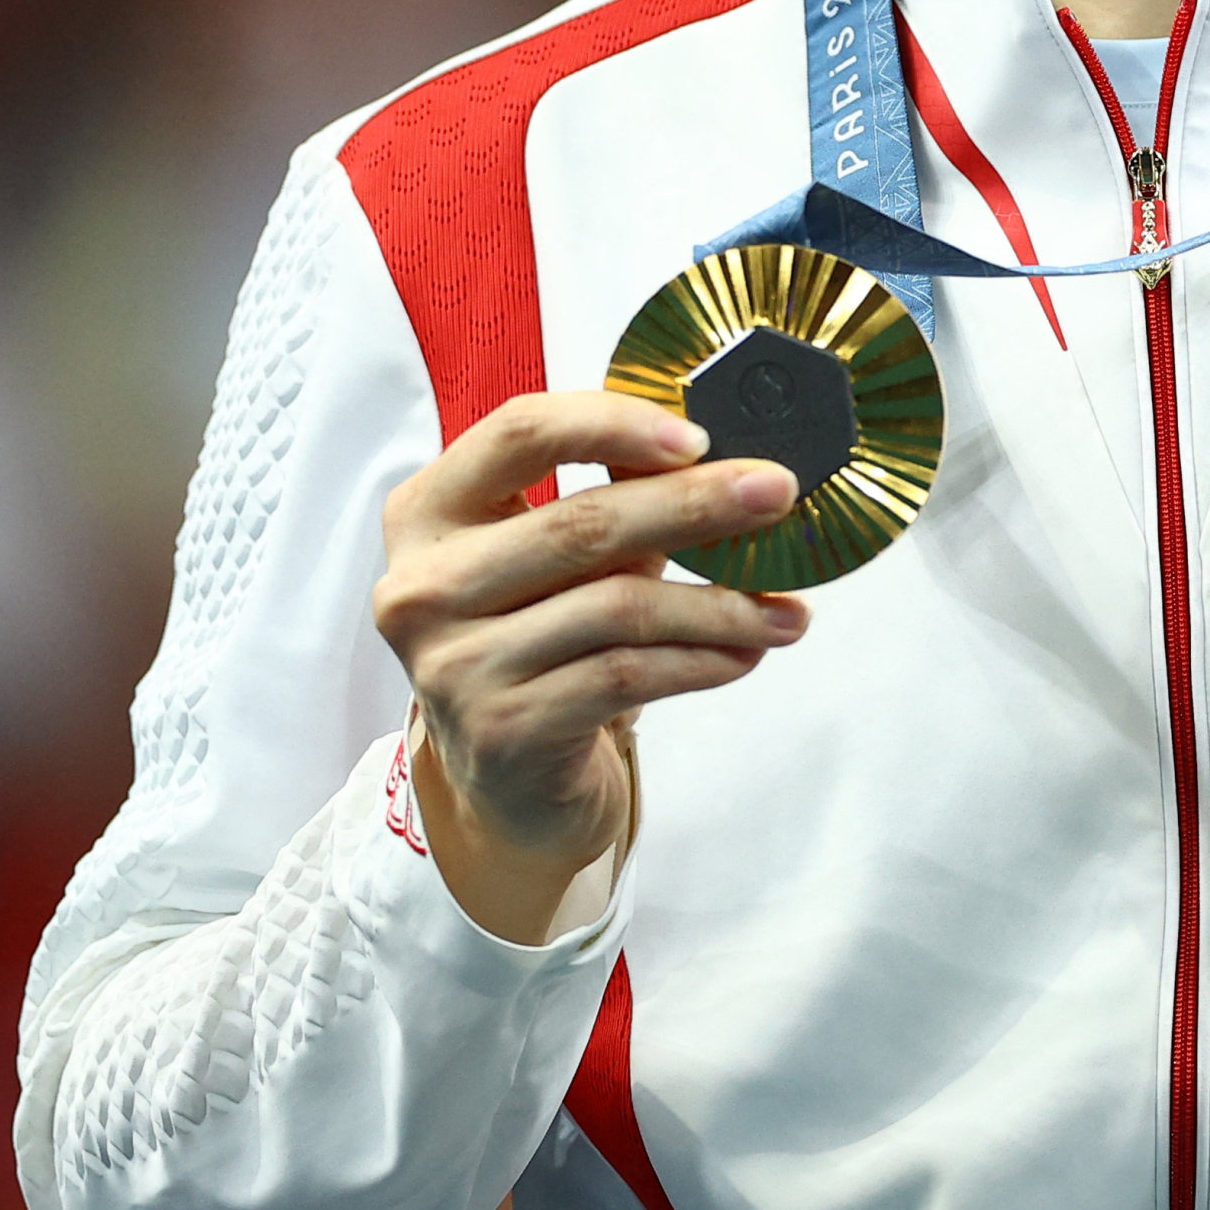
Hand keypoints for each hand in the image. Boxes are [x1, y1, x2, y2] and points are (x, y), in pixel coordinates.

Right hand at [372, 391, 805, 940]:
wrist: (510, 785)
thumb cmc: (543, 643)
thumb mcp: (564, 560)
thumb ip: (617, 498)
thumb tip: (729, 457)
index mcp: (428, 512)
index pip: (520, 432)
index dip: (615, 423)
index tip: (702, 436)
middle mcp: (423, 585)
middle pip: (579, 523)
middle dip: (696, 505)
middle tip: (776, 495)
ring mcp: (455, 664)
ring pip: (616, 606)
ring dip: (720, 604)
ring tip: (785, 610)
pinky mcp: (502, 731)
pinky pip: (626, 675)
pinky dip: (700, 660)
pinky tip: (744, 654)